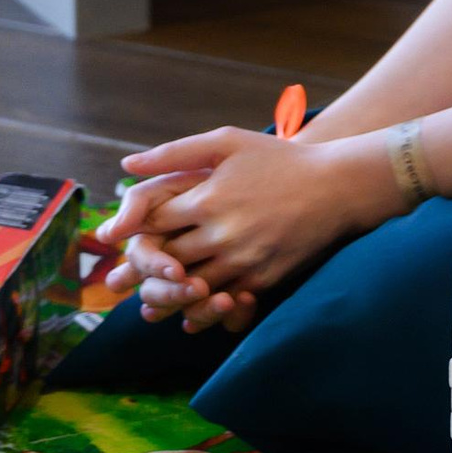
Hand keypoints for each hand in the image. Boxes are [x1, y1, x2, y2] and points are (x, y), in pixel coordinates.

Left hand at [111, 126, 400, 300]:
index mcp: (207, 198)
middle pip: (164, 260)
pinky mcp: (262, 278)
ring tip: (145, 302)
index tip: (115, 240)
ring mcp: (243, 260)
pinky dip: (200, 308)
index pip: (151, 223)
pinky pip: (221, 302)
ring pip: (188, 287)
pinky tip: (187, 310)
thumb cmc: (279, 159)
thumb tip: (126, 164)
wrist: (337, 186)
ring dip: (164, 294)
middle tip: (114, 283)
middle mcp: (221, 233)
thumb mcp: (227, 142)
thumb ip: (175, 153)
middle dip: (138, 270)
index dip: (130, 232)